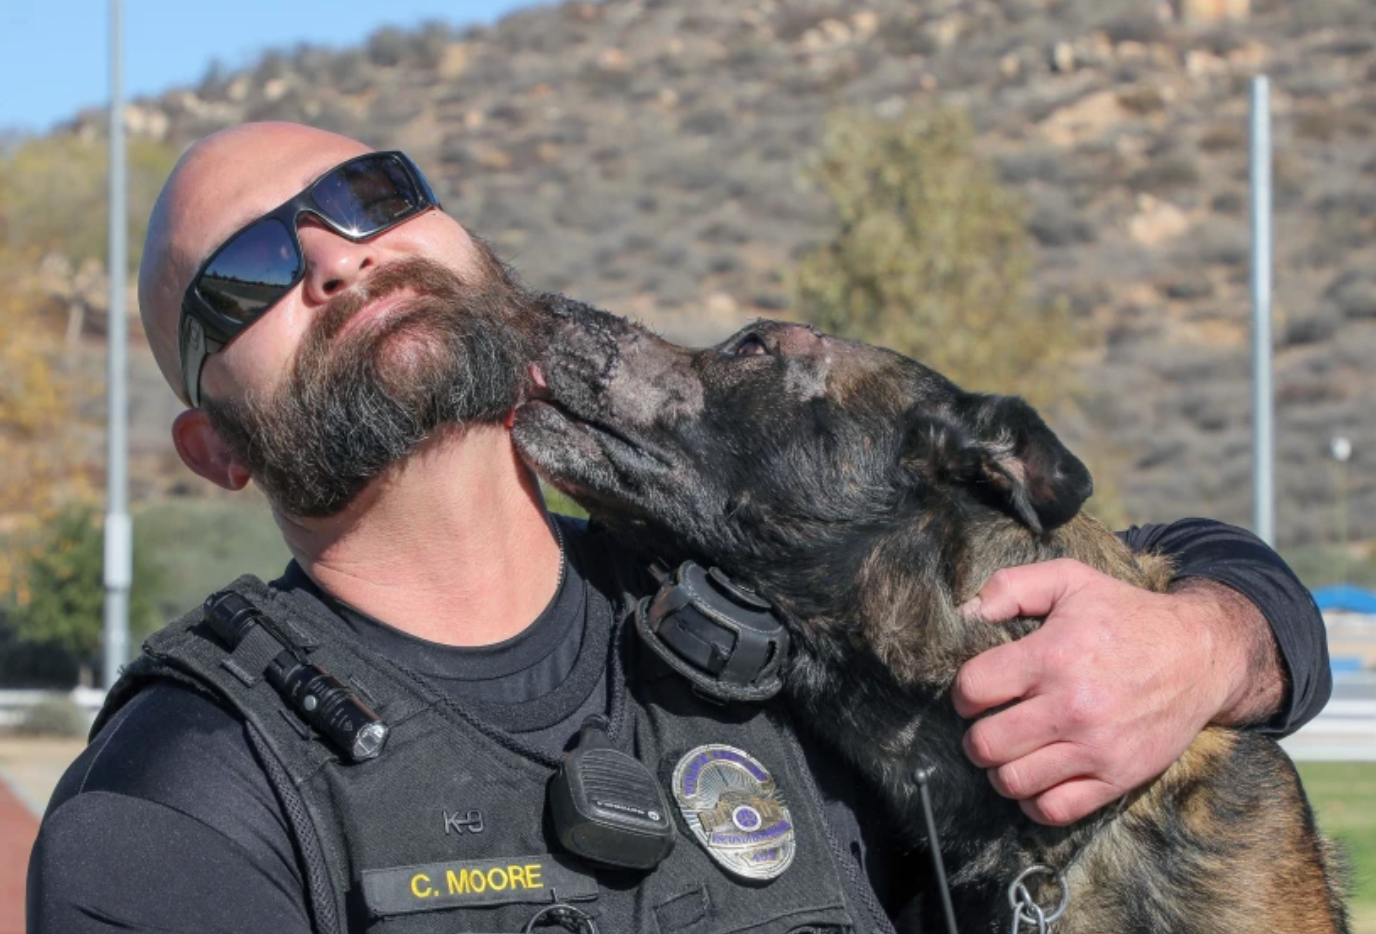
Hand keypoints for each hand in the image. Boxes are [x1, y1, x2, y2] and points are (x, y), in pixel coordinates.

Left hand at [951, 559, 1280, 825]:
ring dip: (1000, 770)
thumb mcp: (1070, 580)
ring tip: (1011, 751)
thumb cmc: (1127, 615)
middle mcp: (1072, 706)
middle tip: (988, 725)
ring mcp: (1096, 747)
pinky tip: (1037, 776)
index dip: (963, 692)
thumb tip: (965, 612)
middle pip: (985, 743)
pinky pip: (1054, 810)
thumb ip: (1010, 586)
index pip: (973, 689)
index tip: (976, 692)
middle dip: (975, 736)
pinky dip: (1034, 800)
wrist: (1201, 655)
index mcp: (1054, 656)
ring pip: (1013, 781)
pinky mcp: (1118, 777)